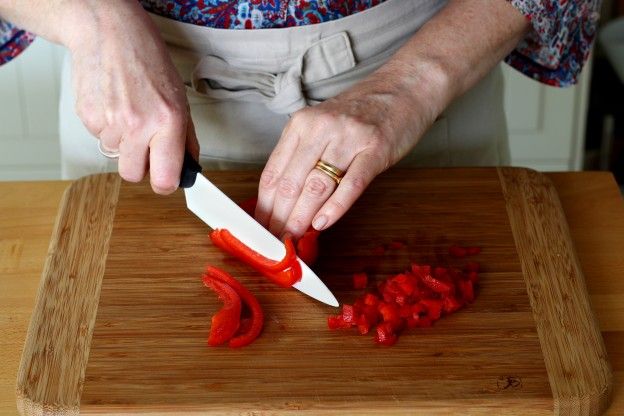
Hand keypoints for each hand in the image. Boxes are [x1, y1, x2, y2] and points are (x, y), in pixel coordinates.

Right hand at [66, 1, 197, 193]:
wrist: (110, 33)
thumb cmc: (149, 62)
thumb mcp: (180, 99)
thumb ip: (186, 138)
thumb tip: (189, 167)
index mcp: (168, 121)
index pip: (165, 179)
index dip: (166, 184)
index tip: (166, 180)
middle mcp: (138, 125)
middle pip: (133, 175)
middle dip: (141, 166)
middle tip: (146, 145)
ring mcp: (109, 122)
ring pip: (115, 156)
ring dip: (123, 143)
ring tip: (129, 113)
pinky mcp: (87, 117)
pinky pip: (99, 139)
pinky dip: (107, 128)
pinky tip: (113, 105)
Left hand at [255, 66, 438, 237]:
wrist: (403, 87)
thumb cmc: (361, 110)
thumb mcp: (321, 125)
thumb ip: (303, 155)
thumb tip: (285, 200)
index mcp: (301, 123)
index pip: (273, 173)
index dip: (264, 206)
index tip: (261, 227)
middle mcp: (320, 128)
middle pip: (291, 183)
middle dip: (279, 218)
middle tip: (275, 241)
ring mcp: (348, 138)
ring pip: (316, 186)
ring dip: (301, 218)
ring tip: (294, 238)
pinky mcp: (375, 148)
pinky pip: (351, 184)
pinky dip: (335, 207)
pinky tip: (322, 224)